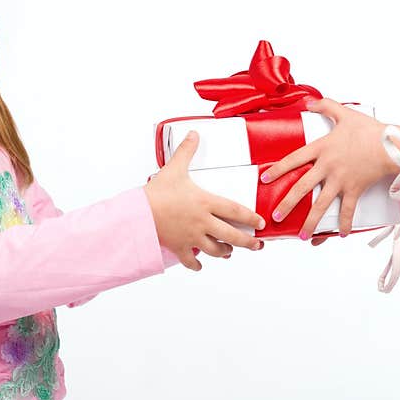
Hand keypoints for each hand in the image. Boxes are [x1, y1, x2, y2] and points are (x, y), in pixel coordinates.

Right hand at [145, 130, 265, 270]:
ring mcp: (191, 236)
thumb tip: (194, 133)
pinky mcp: (179, 246)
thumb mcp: (174, 168)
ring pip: (215, 250)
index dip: (251, 217)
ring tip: (229, 252)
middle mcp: (202, 222)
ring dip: (225, 252)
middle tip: (257, 245)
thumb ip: (186, 151)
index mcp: (205, 202)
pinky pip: (190, 260)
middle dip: (247, 242)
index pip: (235, 211)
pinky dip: (196, 265)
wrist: (138, 214)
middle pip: (231, 236)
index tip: (261, 223)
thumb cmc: (157, 192)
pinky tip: (200, 266)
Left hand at [259, 98, 399, 237]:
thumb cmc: (369, 130)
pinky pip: (348, 210)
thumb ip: (325, 106)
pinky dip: (345, 223)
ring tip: (301, 235)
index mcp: (322, 148)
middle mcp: (328, 167)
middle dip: (287, 204)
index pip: (294, 160)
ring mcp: (341, 180)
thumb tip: (309, 102)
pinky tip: (340, 234)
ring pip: (321, 205)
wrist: (392, 145)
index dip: (278, 169)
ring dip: (310, 222)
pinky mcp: (355, 189)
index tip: (265, 179)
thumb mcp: (345, 113)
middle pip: (302, 188)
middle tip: (274, 216)